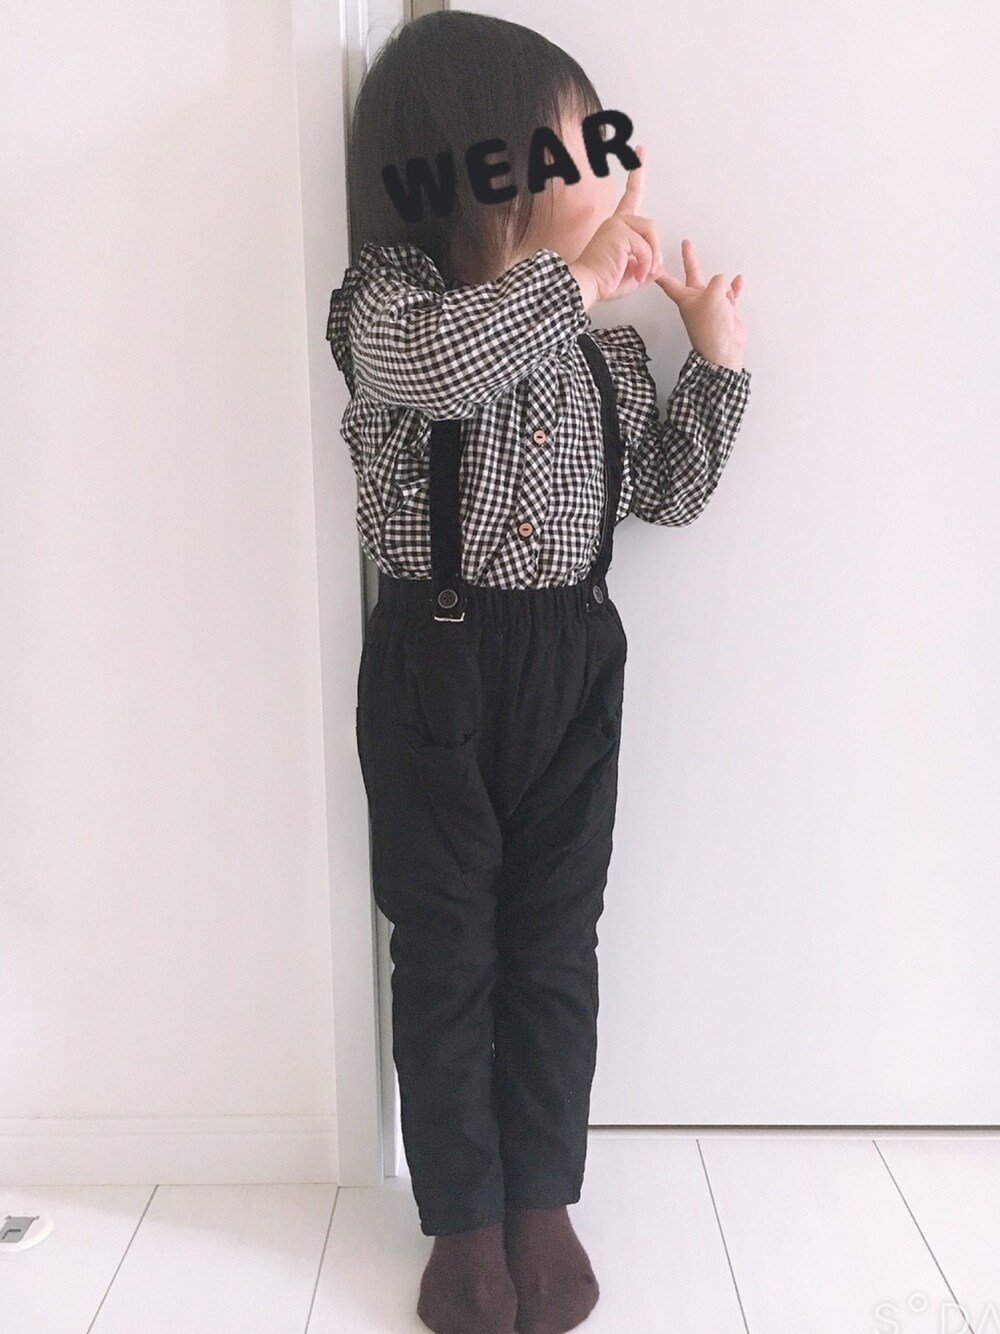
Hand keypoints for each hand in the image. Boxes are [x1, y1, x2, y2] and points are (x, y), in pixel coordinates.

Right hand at [570, 142, 662, 303]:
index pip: (630, 196)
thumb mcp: (633, 274)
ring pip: (651, 234)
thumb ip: (648, 264)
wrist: (585, 287)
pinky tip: (633, 272)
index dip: (637, 174)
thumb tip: (659, 264)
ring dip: (650, 258)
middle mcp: (616, 221)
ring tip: (639, 274)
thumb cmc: (602, 282)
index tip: (640, 151)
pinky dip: (645, 264)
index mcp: (616, 227)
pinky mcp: (619, 231)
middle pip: (650, 226)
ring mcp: (617, 224)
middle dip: (654, 251)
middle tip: (644, 272)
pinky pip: (646, 247)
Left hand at [652, 238, 746, 371]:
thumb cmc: (710, 329)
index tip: (653, 261)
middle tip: (686, 244)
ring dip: (723, 281)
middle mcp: (697, 300)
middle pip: (693, 274)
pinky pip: (731, 294)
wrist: (723, 351)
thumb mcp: (712, 296)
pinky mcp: (726, 311)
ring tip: (728, 279)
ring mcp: (712, 305)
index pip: (669, 281)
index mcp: (686, 298)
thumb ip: (717, 282)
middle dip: (690, 258)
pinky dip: (735, 287)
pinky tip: (738, 280)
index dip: (661, 271)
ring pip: (716, 284)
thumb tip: (724, 280)